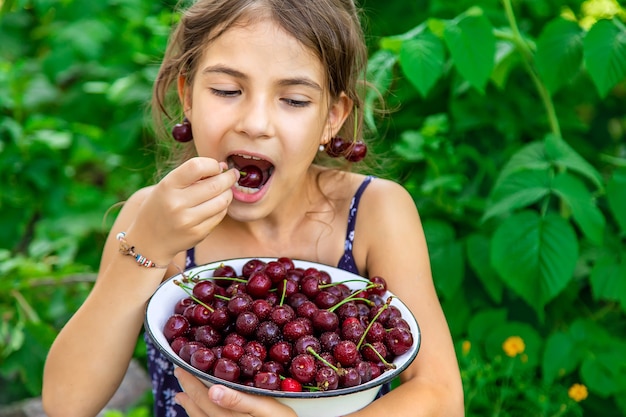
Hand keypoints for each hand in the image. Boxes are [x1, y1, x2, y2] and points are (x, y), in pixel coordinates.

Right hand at [126, 157, 238, 263]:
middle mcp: (177, 204)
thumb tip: (223, 167)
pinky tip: (217, 204)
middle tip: (232, 175)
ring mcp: (188, 221)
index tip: (217, 166)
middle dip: (228, 178)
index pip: (196, 167)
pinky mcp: (198, 234)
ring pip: (222, 201)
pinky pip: (220, 215)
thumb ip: (190, 176)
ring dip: (228, 193)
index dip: (212, 164)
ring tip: (225, 190)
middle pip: (215, 185)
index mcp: (167, 186)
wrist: (149, 240)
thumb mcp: (166, 186)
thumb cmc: (161, 206)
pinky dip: (223, 207)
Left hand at [174, 367, 297, 416]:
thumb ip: (239, 400)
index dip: (191, 383)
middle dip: (188, 392)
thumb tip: (211, 389)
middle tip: (178, 374)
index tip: (179, 366)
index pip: (205, 399)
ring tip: (181, 397)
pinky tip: (203, 413)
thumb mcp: (268, 410)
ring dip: (191, 408)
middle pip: (201, 410)